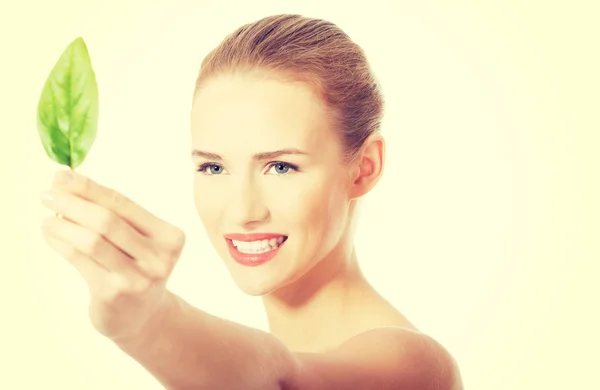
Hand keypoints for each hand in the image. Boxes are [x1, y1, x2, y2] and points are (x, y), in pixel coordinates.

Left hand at [39, 170, 185, 341]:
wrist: (144, 317)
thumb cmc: (138, 268)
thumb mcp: (140, 242)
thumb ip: (116, 216)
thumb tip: (71, 185)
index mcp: (170, 237)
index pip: (124, 204)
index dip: (90, 188)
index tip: (63, 175)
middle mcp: (159, 258)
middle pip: (107, 221)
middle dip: (73, 203)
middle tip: (48, 193)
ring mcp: (137, 278)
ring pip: (92, 241)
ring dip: (63, 224)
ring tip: (46, 216)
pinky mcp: (114, 293)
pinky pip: (80, 260)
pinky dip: (60, 243)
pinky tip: (50, 234)